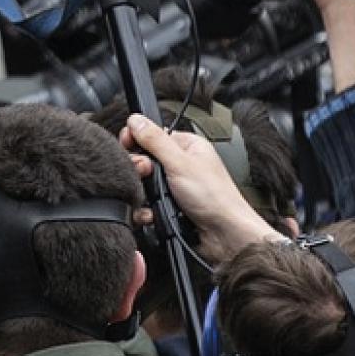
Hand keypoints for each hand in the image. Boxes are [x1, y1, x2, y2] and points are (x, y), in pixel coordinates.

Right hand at [122, 112, 277, 263]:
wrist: (225, 236)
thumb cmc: (216, 198)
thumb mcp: (180, 162)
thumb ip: (154, 140)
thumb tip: (135, 119)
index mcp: (187, 146)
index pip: (151, 134)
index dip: (137, 141)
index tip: (130, 147)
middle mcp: (180, 164)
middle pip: (143, 159)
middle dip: (140, 169)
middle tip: (148, 175)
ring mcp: (174, 186)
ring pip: (142, 184)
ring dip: (143, 193)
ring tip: (154, 198)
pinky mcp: (170, 206)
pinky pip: (146, 203)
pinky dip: (147, 209)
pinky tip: (153, 212)